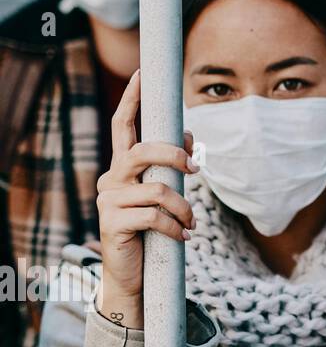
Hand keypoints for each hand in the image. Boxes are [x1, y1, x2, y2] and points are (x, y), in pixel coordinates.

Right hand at [95, 70, 197, 328]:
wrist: (132, 274)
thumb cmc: (152, 228)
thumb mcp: (165, 193)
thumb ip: (172, 165)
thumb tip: (188, 136)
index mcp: (124, 167)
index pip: (124, 126)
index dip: (132, 99)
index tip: (141, 72)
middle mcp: (111, 179)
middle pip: (142, 151)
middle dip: (173, 156)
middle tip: (195, 170)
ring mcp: (109, 202)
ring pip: (157, 190)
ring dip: (183, 207)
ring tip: (191, 222)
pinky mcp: (113, 225)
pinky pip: (154, 217)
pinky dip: (175, 227)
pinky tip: (182, 237)